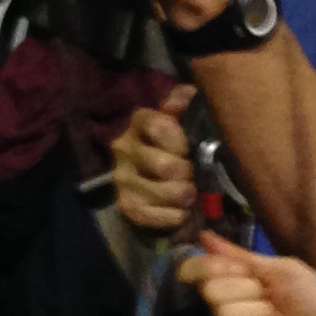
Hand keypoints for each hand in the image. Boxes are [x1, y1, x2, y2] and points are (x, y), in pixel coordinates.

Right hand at [111, 85, 194, 237]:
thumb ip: (185, 102)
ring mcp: (122, 180)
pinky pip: (163, 216)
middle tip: (193, 174)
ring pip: (169, 192)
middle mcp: (123, 148)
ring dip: (186, 195)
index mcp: (139, 122)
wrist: (156, 183)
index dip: (180, 141)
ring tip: (189, 193)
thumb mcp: (182, 118)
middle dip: (188, 172)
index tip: (188, 148)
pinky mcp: (128, 207)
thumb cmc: (176, 146)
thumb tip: (182, 100)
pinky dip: (178, 216)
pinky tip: (179, 210)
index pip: (159, 126)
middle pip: (165, 166)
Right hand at [181, 236, 315, 315]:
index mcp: (233, 285)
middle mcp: (226, 309)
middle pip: (211, 291)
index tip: (240, 269)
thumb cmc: (315, 301)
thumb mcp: (282, 270)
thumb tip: (204, 236)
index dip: (209, 266)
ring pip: (226, 314)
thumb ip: (242, 256)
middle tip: (269, 298)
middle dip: (246, 289)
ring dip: (262, 312)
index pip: (195, 272)